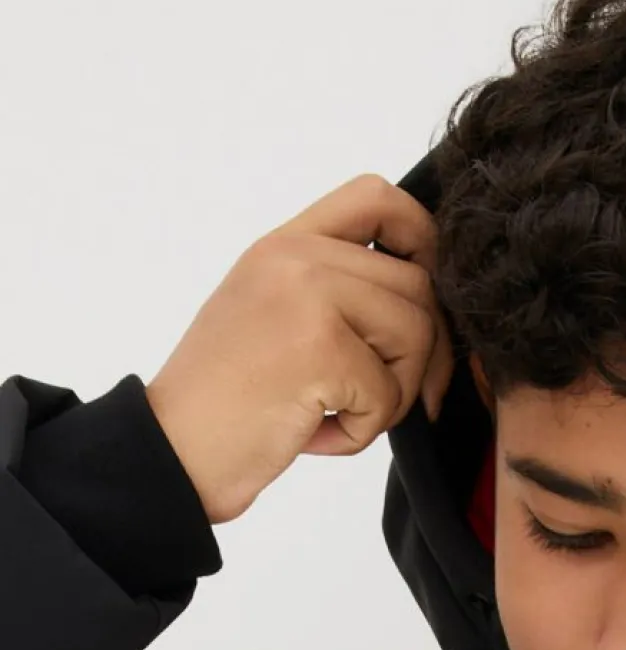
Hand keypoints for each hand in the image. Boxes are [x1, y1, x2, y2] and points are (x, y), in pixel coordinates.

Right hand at [144, 172, 456, 523]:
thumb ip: (335, 288)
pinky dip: (363, 432)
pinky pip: (391, 394)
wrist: (172, 451)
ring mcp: (307, 298)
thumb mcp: (273, 315)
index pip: (379, 198)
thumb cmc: (226, 400)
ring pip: (417, 336)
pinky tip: (315, 434)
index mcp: (285, 244)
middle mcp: (295, 258)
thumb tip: (429, 294)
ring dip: (394, 396)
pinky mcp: (321, 350)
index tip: (424, 296)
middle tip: (380, 398)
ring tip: (339, 415)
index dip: (423, 240)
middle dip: (420, 355)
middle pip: (418, 287)